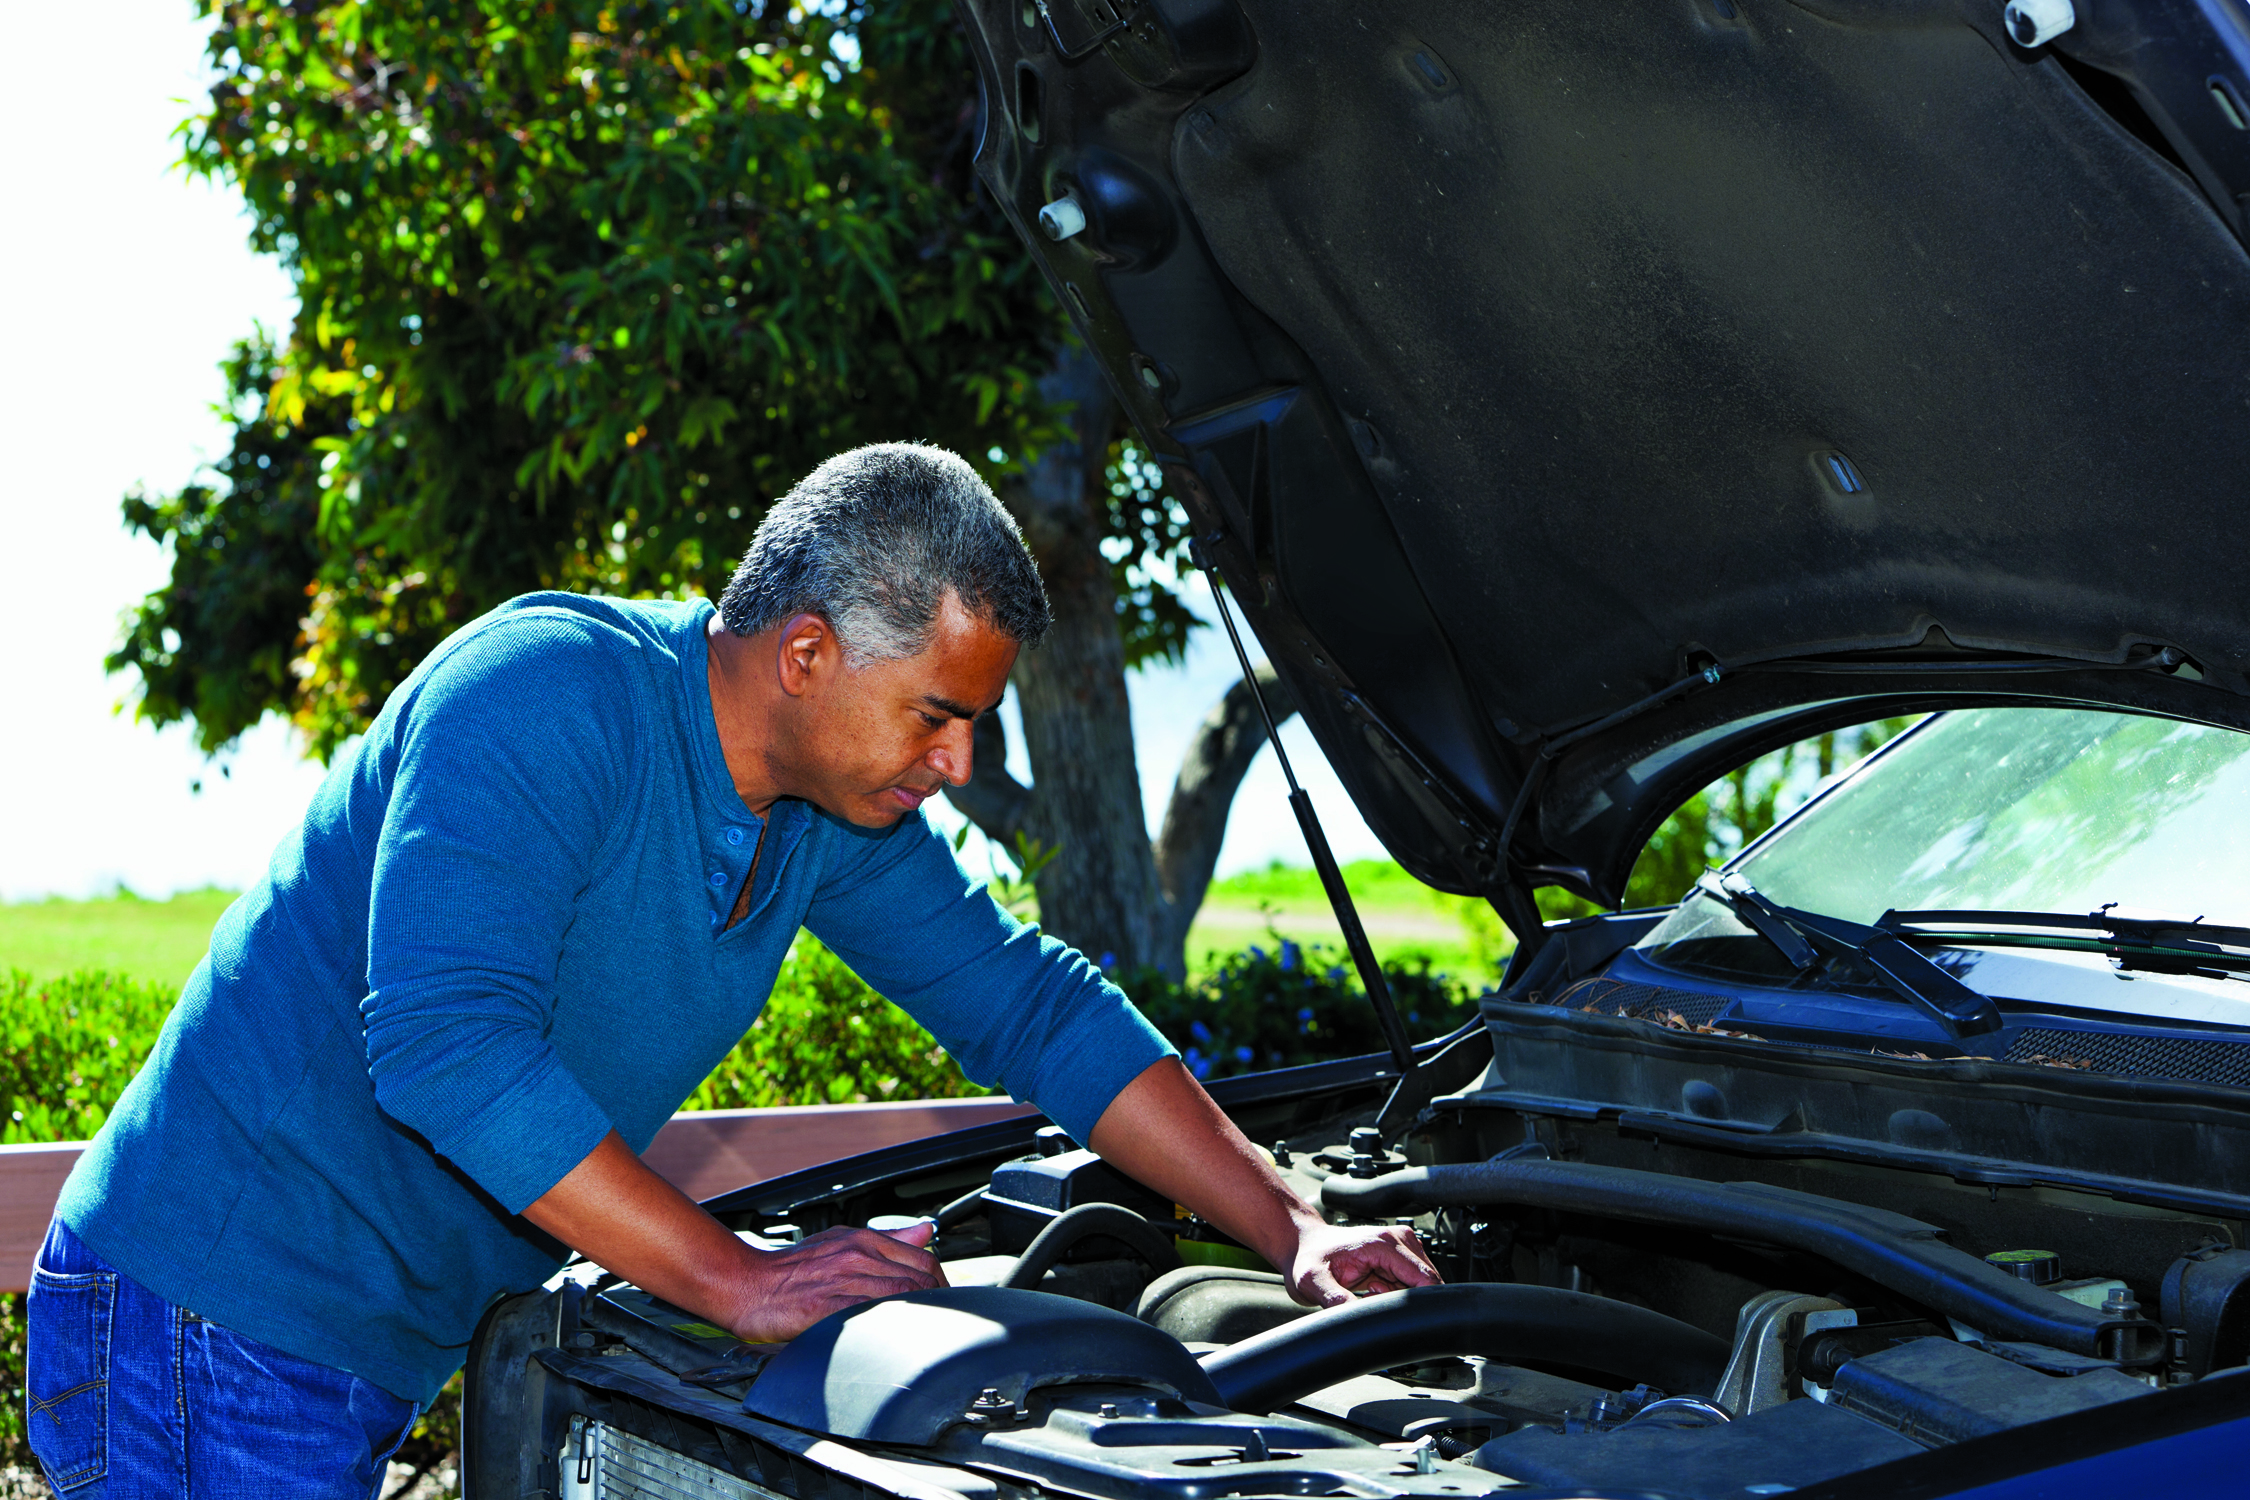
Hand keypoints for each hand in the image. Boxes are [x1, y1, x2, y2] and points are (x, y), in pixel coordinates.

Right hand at [722, 1220, 947, 1342]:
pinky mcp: (826, 1307)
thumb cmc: (790, 1269)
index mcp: (863, 1240)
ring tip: (924, 1336)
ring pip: (902, 1297)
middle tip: (939, 1325)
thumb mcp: (840, 1241)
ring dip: (919, 1317)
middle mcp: (857, 1256)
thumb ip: (887, 1239)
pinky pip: (872, 1316)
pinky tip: (896, 1340)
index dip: (941, 1284)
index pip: (923, 1259)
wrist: (744, 1284)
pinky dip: (891, 1327)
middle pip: (919, 1280)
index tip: (942, 1302)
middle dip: (937, 1304)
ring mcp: (842, 1281)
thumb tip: (926, 1232)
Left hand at [1284, 1220, 1440, 1307]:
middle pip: (1427, 1283)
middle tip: (1371, 1298)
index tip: (1397, 1317)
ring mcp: (1400, 1247)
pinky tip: (1372, 1289)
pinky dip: (1394, 1295)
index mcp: (1384, 1243)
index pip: (1425, 1278)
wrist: (1302, 1245)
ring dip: (1398, 1298)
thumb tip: (1356, 1317)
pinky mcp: (1398, 1257)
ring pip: (1419, 1286)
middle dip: (1405, 1302)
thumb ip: (1335, 1299)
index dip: (1420, 1304)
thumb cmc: (1307, 1258)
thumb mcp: (1312, 1281)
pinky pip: (1410, 1286)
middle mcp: (1398, 1240)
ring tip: (1369, 1291)